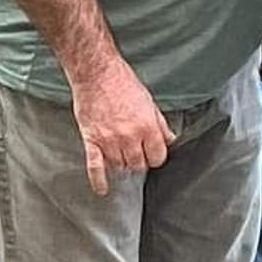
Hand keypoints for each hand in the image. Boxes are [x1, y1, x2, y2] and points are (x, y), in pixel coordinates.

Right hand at [69, 58, 174, 195]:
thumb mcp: (148, 101)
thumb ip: (160, 124)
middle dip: (138, 159)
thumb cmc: (122, 82)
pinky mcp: (92, 139)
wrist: (95, 72)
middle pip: (139, 165)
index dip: (154, 155)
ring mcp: (110, 140)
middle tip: (132, 149)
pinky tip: (101, 189)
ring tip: (118, 151)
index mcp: (147, 127)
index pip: (158, 158)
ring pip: (119, 166)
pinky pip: (95, 165)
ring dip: (120, 162)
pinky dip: (98, 179)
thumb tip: (170, 140)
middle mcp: (130, 136)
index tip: (150, 152)